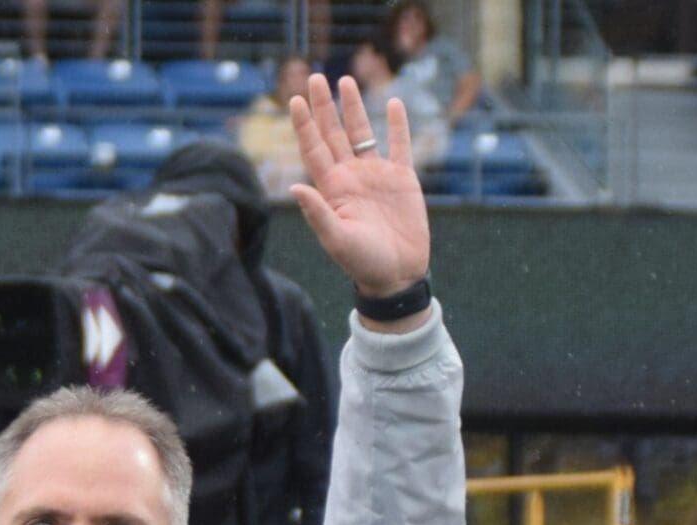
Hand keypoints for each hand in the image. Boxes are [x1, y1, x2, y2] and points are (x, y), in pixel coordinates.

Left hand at [287, 73, 430, 305]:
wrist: (398, 275)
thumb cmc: (364, 263)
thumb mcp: (337, 239)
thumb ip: (317, 212)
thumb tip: (294, 187)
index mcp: (332, 188)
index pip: (314, 148)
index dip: (304, 125)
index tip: (296, 99)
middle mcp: (351, 176)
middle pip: (334, 133)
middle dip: (324, 106)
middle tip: (314, 77)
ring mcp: (376, 175)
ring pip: (362, 133)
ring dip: (354, 108)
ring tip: (345, 81)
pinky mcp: (402, 179)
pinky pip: (399, 145)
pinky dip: (397, 125)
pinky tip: (392, 103)